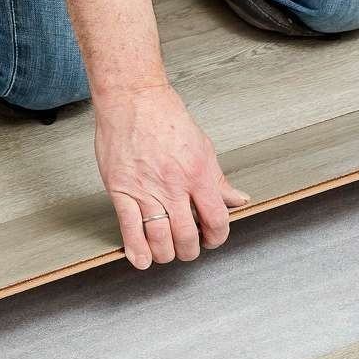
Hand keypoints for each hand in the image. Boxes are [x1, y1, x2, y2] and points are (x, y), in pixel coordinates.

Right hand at [94, 83, 249, 268]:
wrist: (133, 99)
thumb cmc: (165, 117)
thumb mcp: (203, 146)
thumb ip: (218, 179)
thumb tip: (237, 199)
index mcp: (198, 174)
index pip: (216, 220)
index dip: (217, 237)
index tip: (212, 239)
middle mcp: (174, 185)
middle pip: (187, 236)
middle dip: (190, 250)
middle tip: (188, 248)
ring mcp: (146, 190)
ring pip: (160, 238)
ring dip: (166, 253)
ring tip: (167, 252)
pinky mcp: (121, 190)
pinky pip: (130, 229)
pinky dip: (137, 250)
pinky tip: (142, 259)